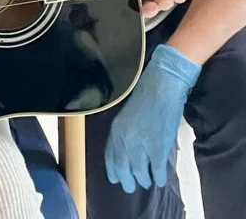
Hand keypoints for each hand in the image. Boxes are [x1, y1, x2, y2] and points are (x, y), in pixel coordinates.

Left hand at [105, 43, 200, 192]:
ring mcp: (141, 145)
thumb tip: (128, 152)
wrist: (162, 86)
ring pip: (140, 174)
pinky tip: (161, 178)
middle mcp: (125, 139)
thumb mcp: (127, 115)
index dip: (113, 171)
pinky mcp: (158, 148)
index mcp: (116, 129)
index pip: (110, 157)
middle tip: (131, 186)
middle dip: (127, 181)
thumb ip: (125, 133)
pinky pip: (157, 172)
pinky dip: (159, 177)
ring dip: (144, 179)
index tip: (115, 178)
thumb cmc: (145, 96)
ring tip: (147, 180)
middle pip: (123, 170)